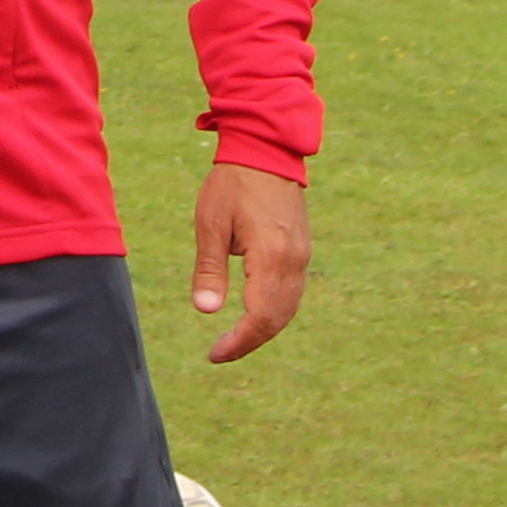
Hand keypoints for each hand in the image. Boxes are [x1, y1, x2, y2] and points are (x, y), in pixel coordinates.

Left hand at [188, 162, 309, 361]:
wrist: (265, 152)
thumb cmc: (231, 185)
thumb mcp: (211, 224)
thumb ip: (210, 269)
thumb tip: (205, 311)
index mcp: (271, 257)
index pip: (259, 317)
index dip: (239, 342)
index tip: (214, 354)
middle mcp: (294, 262)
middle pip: (277, 319)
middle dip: (250, 341)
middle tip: (220, 352)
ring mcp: (302, 256)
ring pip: (288, 309)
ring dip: (263, 329)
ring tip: (234, 339)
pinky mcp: (302, 250)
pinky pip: (292, 293)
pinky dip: (274, 311)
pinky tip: (253, 314)